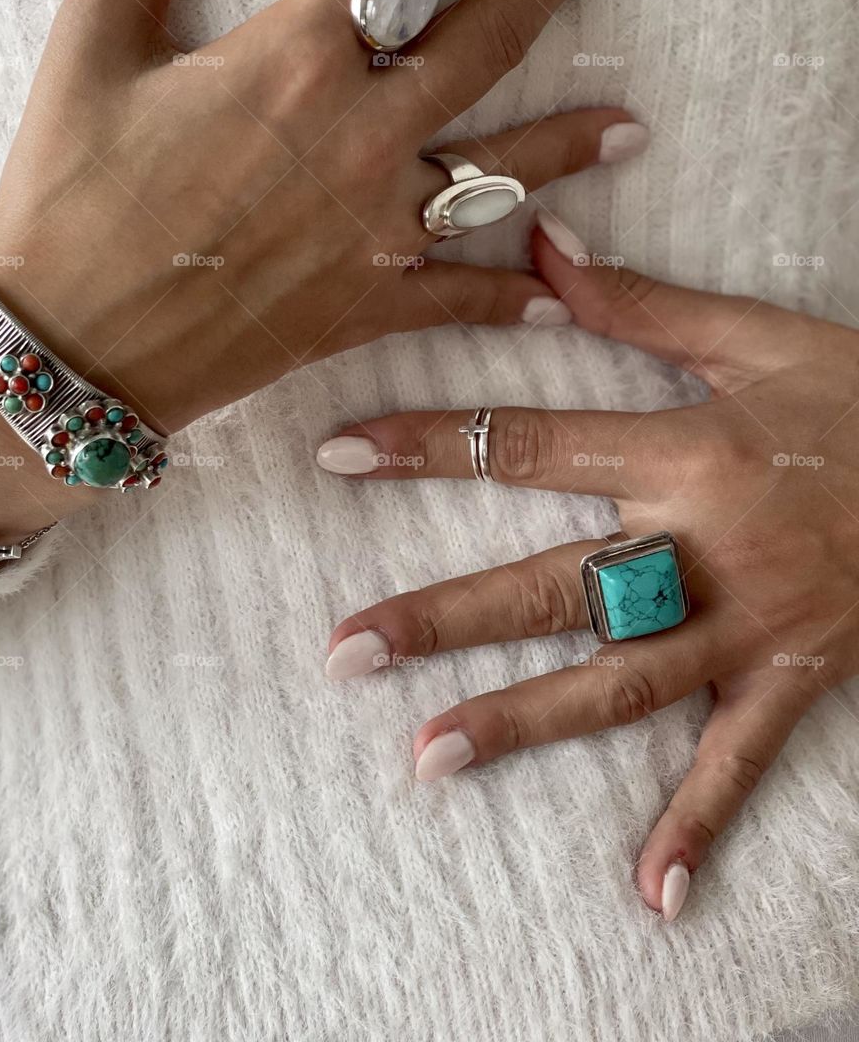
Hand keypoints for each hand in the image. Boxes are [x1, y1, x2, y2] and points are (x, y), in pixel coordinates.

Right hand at [0, 0, 647, 554]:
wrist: (72, 342)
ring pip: (501, 171)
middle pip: (484, 40)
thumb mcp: (95, 41)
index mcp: (296, 55)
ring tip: (633, 125)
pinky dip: (513, 299)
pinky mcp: (367, 304)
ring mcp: (374, 225)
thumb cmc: (71, 191)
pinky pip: (461, 299)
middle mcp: (358, 133)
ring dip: (571, 143)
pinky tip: (560, 300)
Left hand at [316, 220, 858, 920]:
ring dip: (523, 721)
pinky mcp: (794, 676)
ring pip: (619, 680)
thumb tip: (545, 242)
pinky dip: (699, 825)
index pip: (530, 448)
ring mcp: (747, 623)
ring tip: (427, 756)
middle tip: (344, 650)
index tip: (340, 455)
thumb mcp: (755, 338)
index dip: (430, 446)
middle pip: (552, 584)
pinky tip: (650, 891)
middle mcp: (701, 547)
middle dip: (444, 617)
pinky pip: (741, 759)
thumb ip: (642, 300)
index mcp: (682, 453)